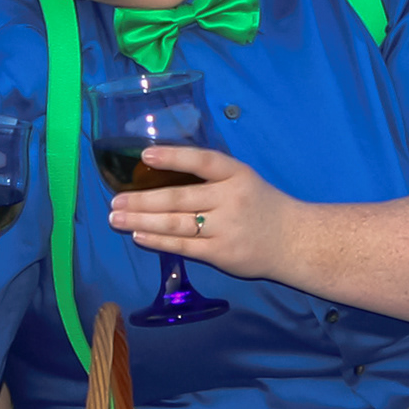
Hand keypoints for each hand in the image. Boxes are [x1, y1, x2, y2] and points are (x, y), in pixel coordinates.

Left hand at [108, 142, 299, 277]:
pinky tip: (139, 235)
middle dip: (142, 200)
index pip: (202, 161)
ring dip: (143, 221)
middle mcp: (231, 199)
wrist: (293, 240)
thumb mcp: (242, 180)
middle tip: (115, 201)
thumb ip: (210, 177)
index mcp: (236, 174)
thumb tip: (159, 175)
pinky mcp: (222, 253)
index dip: (173, 157)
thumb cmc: (260, 206)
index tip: (145, 155)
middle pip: (179, 198)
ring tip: (117, 218)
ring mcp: (226, 228)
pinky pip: (184, 246)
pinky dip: (159, 241)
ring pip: (177, 223)